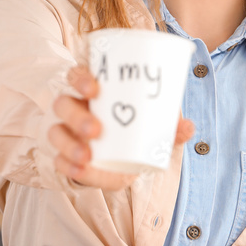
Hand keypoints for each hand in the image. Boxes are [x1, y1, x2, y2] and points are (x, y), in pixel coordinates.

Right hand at [48, 64, 194, 190]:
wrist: (121, 155)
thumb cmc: (134, 127)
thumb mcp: (151, 124)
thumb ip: (168, 126)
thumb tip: (189, 127)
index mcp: (91, 90)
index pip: (76, 75)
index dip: (80, 79)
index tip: (95, 89)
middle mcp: (73, 107)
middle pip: (63, 104)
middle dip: (77, 117)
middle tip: (96, 130)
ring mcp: (65, 131)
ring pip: (56, 132)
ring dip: (69, 145)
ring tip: (87, 156)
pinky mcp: (64, 155)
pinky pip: (58, 159)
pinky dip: (67, 165)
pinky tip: (79, 170)